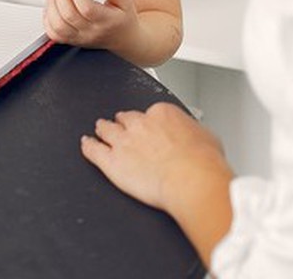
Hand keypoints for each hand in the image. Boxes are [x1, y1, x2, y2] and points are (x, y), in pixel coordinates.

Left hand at [43, 0, 139, 52]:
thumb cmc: (123, 20)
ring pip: (58, 26)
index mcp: (106, 21)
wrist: (123, 39)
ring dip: (51, 6)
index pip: (87, 8)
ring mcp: (80, 38)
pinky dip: (47, 20)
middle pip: (69, 15)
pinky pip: (54, 35)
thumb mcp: (125, 1)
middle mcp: (91, 32)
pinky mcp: (72, 41)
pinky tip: (50, 6)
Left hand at [81, 102, 232, 213]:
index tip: (150, 127)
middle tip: (122, 124)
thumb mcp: (207, 137)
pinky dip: (88, 146)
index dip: (148, 121)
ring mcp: (124, 141)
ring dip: (103, 128)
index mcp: (162, 113)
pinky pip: (94, 150)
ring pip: (107, 130)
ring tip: (99, 128)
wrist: (192, 179)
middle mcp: (140, 124)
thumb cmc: (202, 161)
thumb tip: (197, 137)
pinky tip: (86, 144)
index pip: (150, 113)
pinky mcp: (112, 162)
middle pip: (126, 118)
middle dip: (124, 122)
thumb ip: (194, 132)